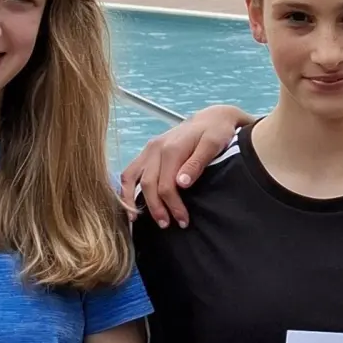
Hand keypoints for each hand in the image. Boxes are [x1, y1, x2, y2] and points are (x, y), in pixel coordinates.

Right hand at [118, 105, 253, 229]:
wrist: (212, 118)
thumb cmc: (216, 132)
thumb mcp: (213, 145)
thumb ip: (196, 164)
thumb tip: (181, 183)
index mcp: (172, 149)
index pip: (166, 185)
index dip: (173, 206)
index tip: (183, 221)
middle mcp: (156, 148)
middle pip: (149, 185)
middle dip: (156, 208)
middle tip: (167, 225)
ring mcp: (149, 150)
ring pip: (132, 178)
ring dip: (133, 201)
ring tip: (138, 221)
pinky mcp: (147, 152)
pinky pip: (130, 171)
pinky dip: (126, 188)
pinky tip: (129, 204)